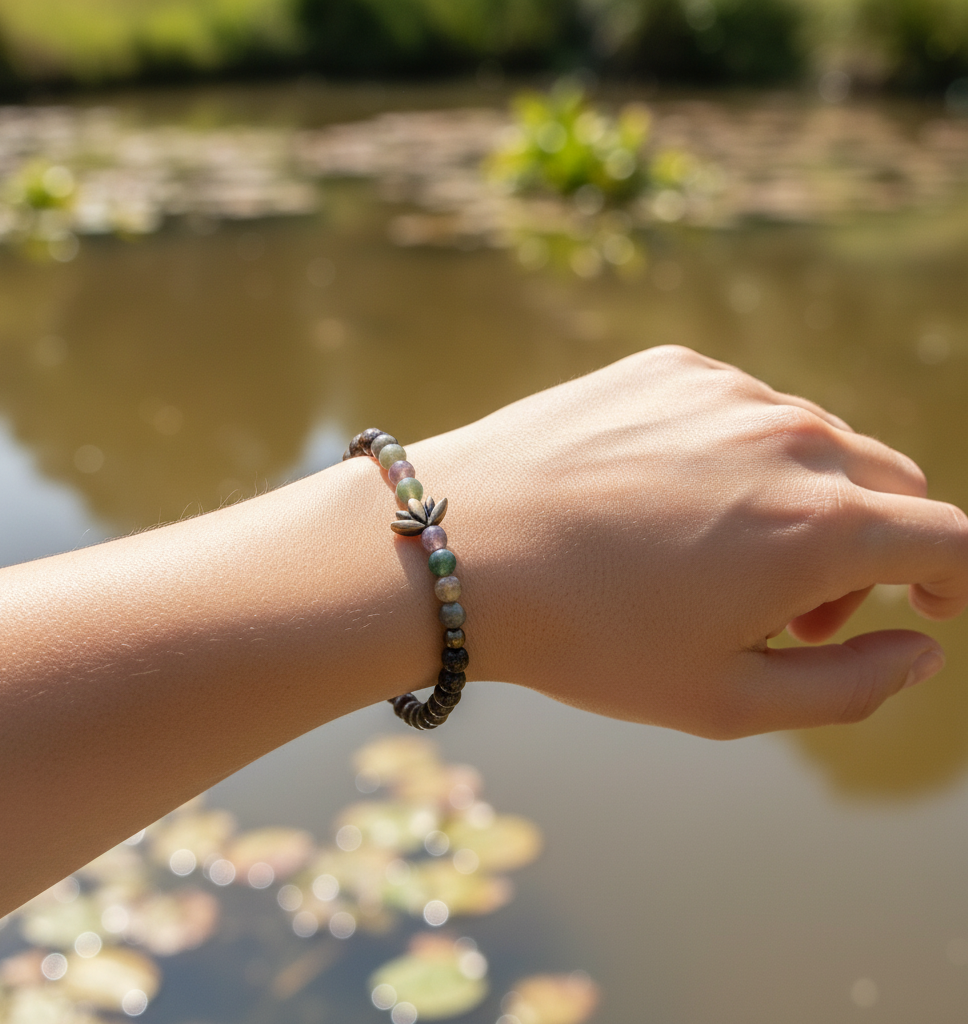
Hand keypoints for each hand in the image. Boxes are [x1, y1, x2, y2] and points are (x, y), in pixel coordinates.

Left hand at [410, 346, 967, 737]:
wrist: (457, 546)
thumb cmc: (585, 638)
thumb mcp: (723, 699)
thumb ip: (849, 687)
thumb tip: (921, 649)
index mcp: (820, 525)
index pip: (950, 541)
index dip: (954, 581)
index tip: (928, 607)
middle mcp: (791, 437)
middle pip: (889, 486)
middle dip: (870, 553)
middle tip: (792, 613)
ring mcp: (727, 390)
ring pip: (815, 443)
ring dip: (801, 503)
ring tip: (716, 561)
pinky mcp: (670, 366)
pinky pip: (741, 409)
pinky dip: (737, 457)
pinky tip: (664, 502)